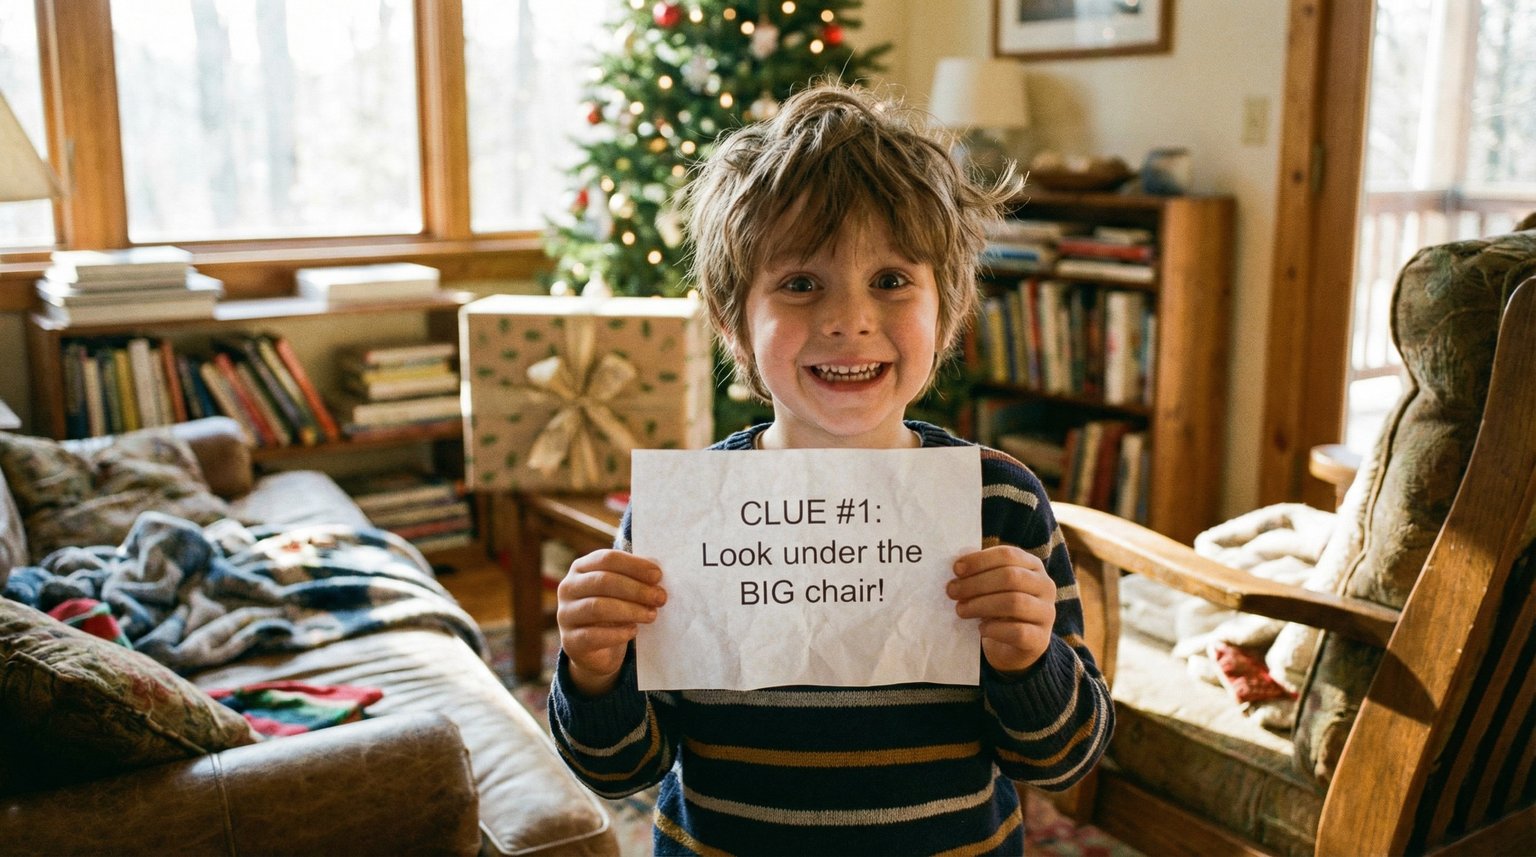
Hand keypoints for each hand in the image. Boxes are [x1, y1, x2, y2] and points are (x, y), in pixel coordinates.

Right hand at [556, 549, 665, 695]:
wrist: (598, 651)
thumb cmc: (614, 612)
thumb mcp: (622, 591)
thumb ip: (634, 579)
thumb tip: (655, 573)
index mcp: (581, 568)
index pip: (606, 559)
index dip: (634, 565)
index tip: (657, 576)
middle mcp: (568, 588)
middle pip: (602, 581)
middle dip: (636, 589)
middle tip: (660, 597)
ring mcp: (565, 615)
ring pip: (598, 607)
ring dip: (630, 610)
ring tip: (651, 615)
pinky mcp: (570, 641)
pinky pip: (593, 635)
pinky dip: (617, 633)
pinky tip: (633, 631)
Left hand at [947, 545, 1055, 675]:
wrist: (1012, 647)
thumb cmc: (997, 609)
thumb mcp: (990, 586)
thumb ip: (978, 573)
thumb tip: (958, 565)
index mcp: (1032, 566)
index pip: (1009, 555)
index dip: (980, 560)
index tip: (956, 569)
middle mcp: (1045, 586)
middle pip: (1011, 577)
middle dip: (976, 583)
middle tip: (952, 591)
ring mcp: (1046, 613)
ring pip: (1015, 603)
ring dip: (981, 605)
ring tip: (961, 610)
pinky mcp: (1041, 639)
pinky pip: (1018, 632)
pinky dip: (994, 629)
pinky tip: (981, 629)